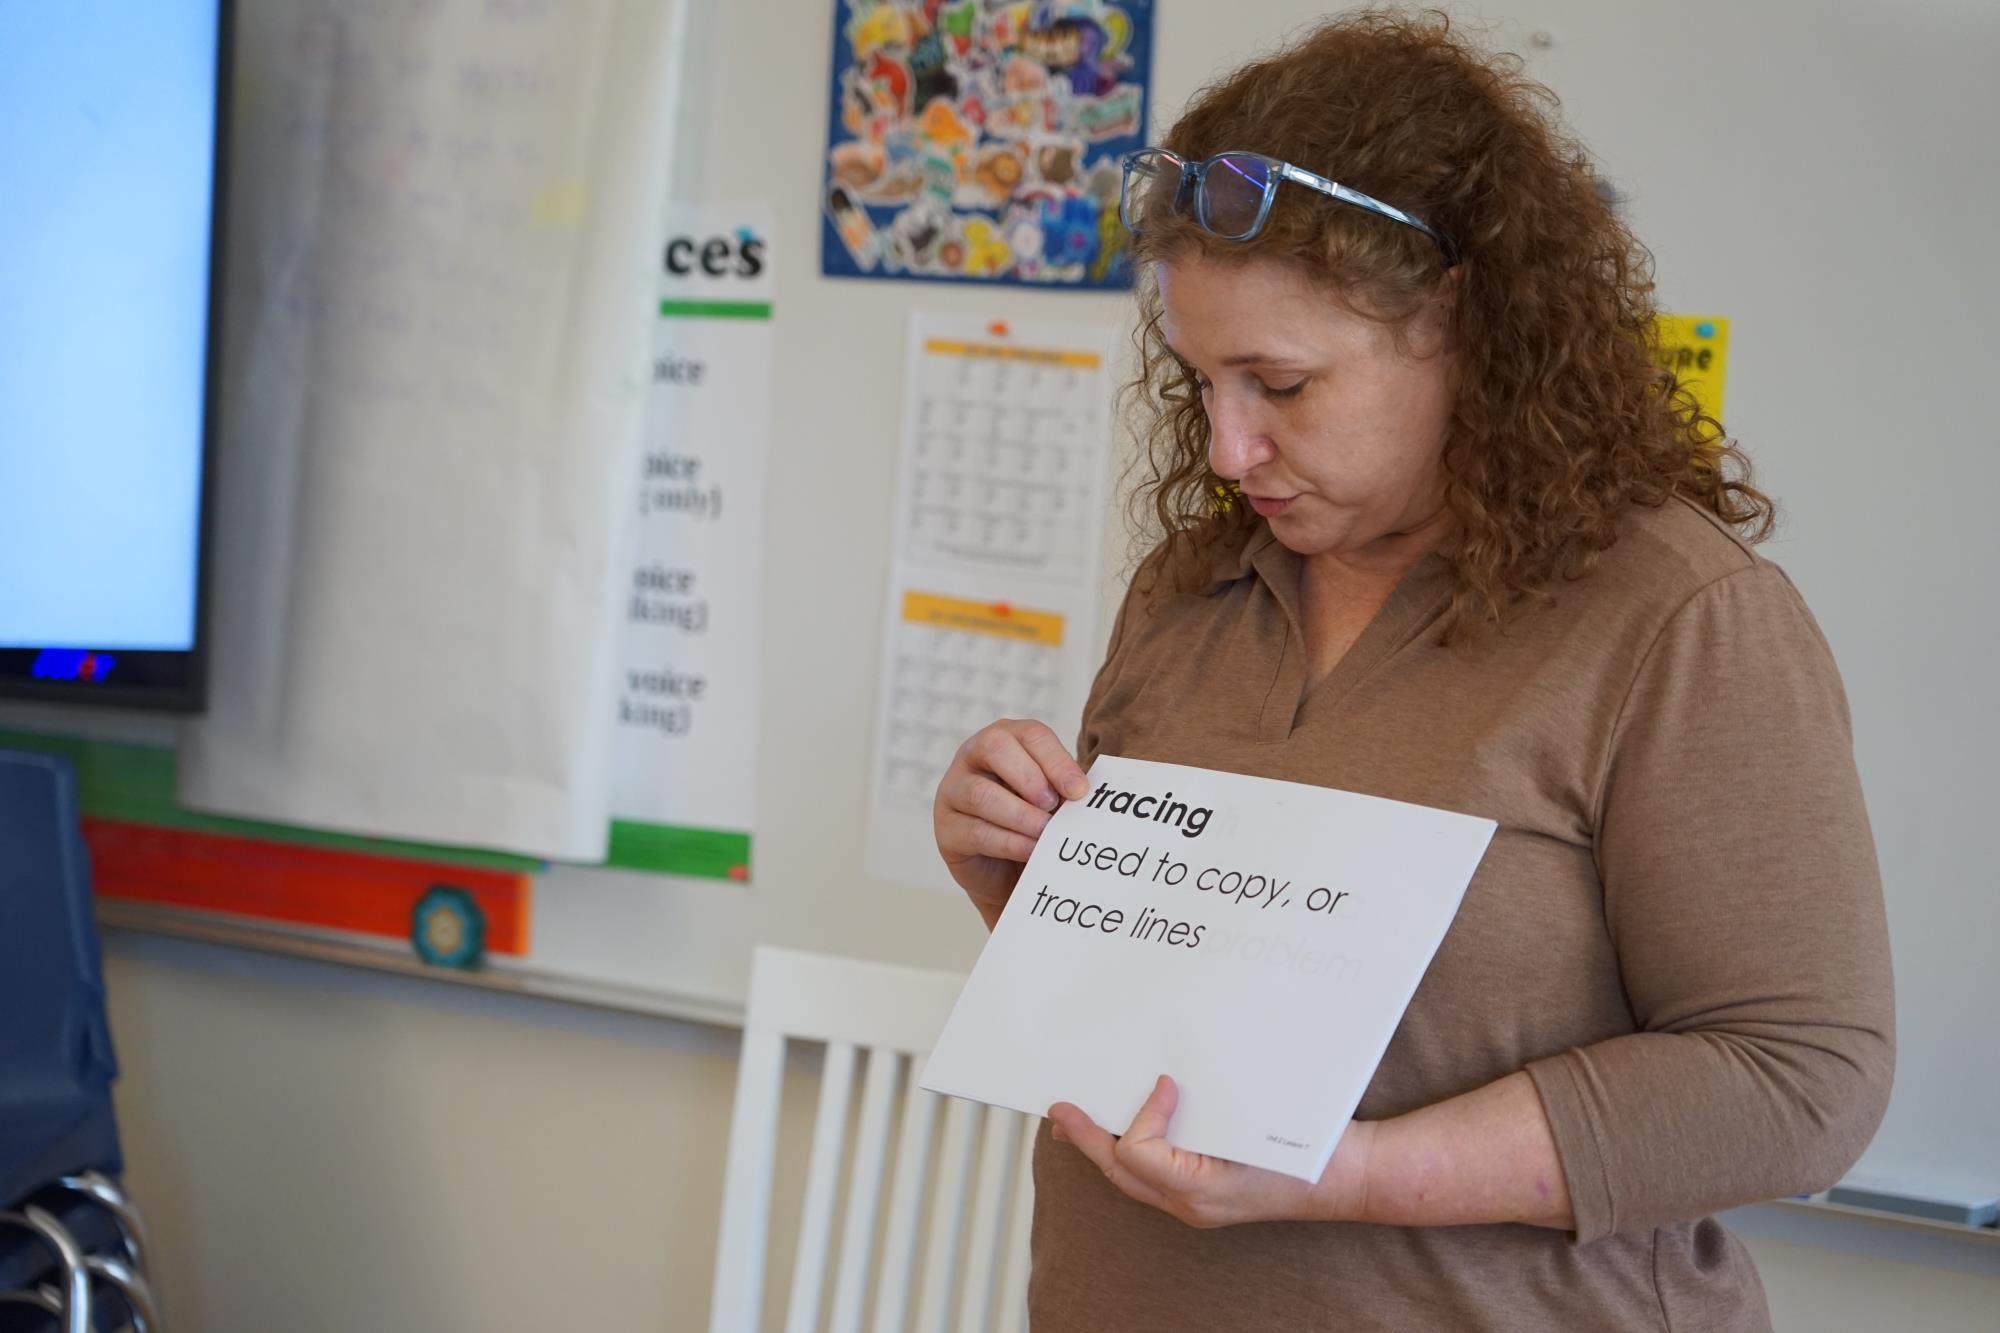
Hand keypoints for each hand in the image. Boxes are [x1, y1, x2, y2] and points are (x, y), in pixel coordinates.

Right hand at [934, 719, 1089, 923]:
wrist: (1007, 870)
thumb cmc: (1033, 821)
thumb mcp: (1052, 798)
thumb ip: (1062, 789)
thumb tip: (1083, 791)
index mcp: (1005, 738)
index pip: (1030, 734)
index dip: (1056, 760)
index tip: (1080, 791)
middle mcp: (972, 756)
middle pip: (995, 746)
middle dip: (1029, 776)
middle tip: (1053, 805)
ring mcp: (953, 791)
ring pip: (981, 793)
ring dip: (1020, 814)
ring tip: (1046, 832)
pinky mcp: (946, 829)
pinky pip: (976, 831)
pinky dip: (1010, 842)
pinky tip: (1032, 851)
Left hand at [1047, 1075, 1375, 1228]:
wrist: (1351, 1176)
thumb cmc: (1311, 1154)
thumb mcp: (1255, 1124)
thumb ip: (1201, 1113)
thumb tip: (1161, 1084)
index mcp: (1199, 1192)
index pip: (1138, 1154)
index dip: (1141, 1115)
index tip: (1163, 1083)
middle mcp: (1191, 1204)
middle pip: (1120, 1172)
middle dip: (1084, 1141)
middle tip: (1059, 1111)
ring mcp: (1198, 1202)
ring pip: (1132, 1178)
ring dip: (1102, 1148)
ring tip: (1075, 1124)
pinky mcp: (1207, 1192)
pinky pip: (1155, 1176)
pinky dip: (1133, 1150)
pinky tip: (1130, 1128)